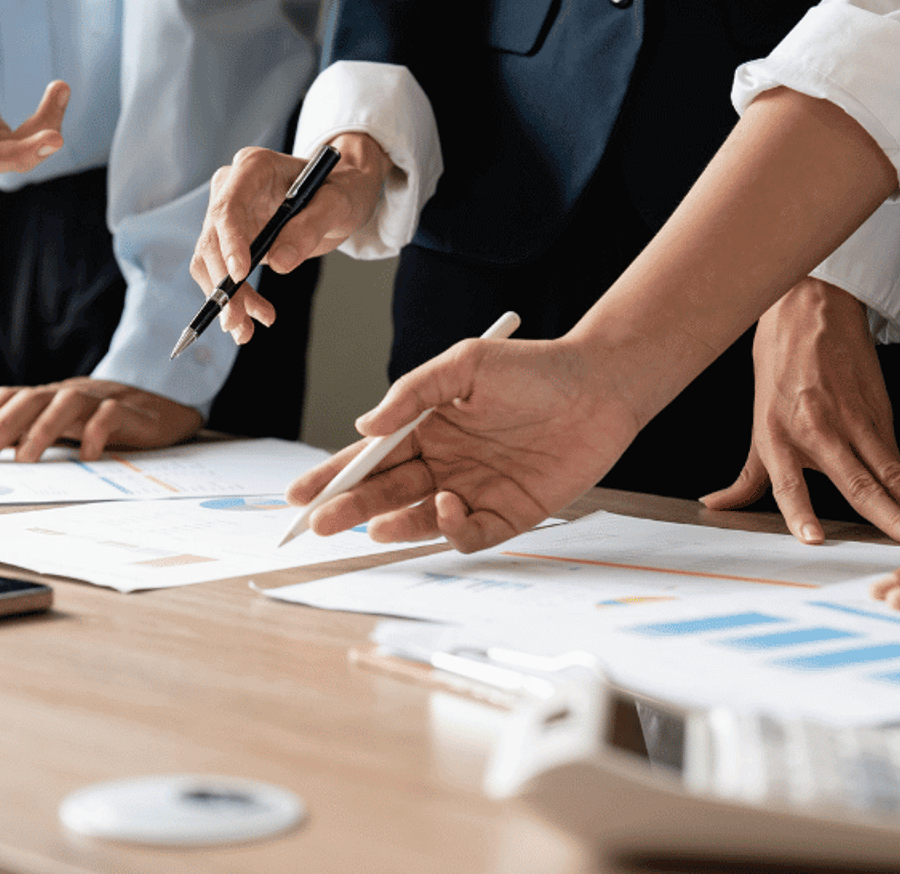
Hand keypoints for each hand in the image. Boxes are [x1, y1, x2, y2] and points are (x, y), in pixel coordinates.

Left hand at [0, 378, 203, 462]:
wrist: (163, 410)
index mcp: (50, 396)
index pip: (8, 397)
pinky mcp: (130, 411)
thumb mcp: (65, 429)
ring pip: (67, 402)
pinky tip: (87, 456)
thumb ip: (33, 436)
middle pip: (30, 399)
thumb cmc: (105, 424)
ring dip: (41, 429)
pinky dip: (96, 432)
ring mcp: (99, 399)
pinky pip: (111, 414)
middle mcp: (69, 393)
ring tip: (25, 460)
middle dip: (0, 427)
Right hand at [191, 132, 390, 343]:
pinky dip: (233, 300)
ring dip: (225, 299)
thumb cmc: (342, 188)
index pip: (228, 206)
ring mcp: (229, 217)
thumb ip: (310, 227)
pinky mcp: (232, 241)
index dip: (229, 242)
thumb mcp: (338, 203)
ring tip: (245, 329)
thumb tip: (280, 263)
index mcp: (253, 168)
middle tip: (237, 319)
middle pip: (212, 240)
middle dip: (222, 283)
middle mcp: (232, 189)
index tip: (240, 275)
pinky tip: (250, 319)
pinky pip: (222, 274)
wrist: (340, 196)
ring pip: (210, 263)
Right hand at [286, 337, 645, 551]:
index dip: (332, 477)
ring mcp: (475, 490)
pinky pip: (469, 533)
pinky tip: (444, 508)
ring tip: (375, 524)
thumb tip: (363, 427)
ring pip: (419, 520)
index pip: (369, 458)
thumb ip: (411, 393)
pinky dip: (449, 529)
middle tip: (321, 522)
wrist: (600, 386)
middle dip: (350, 508)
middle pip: (385, 493)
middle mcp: (445, 463)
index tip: (299, 495)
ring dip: (394, 525)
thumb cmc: (532, 368)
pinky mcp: (510, 514)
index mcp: (426, 428)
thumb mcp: (464, 365)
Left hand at [701, 278, 899, 547]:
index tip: (813, 538)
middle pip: (856, 483)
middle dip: (889, 518)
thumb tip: (715, 505)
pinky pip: (897, 457)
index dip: (799, 512)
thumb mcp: (757, 422)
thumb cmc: (780, 365)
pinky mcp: (879, 411)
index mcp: (777, 437)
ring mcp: (853, 421)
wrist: (812, 309)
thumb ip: (746, 476)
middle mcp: (817, 431)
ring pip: (890, 472)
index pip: (787, 483)